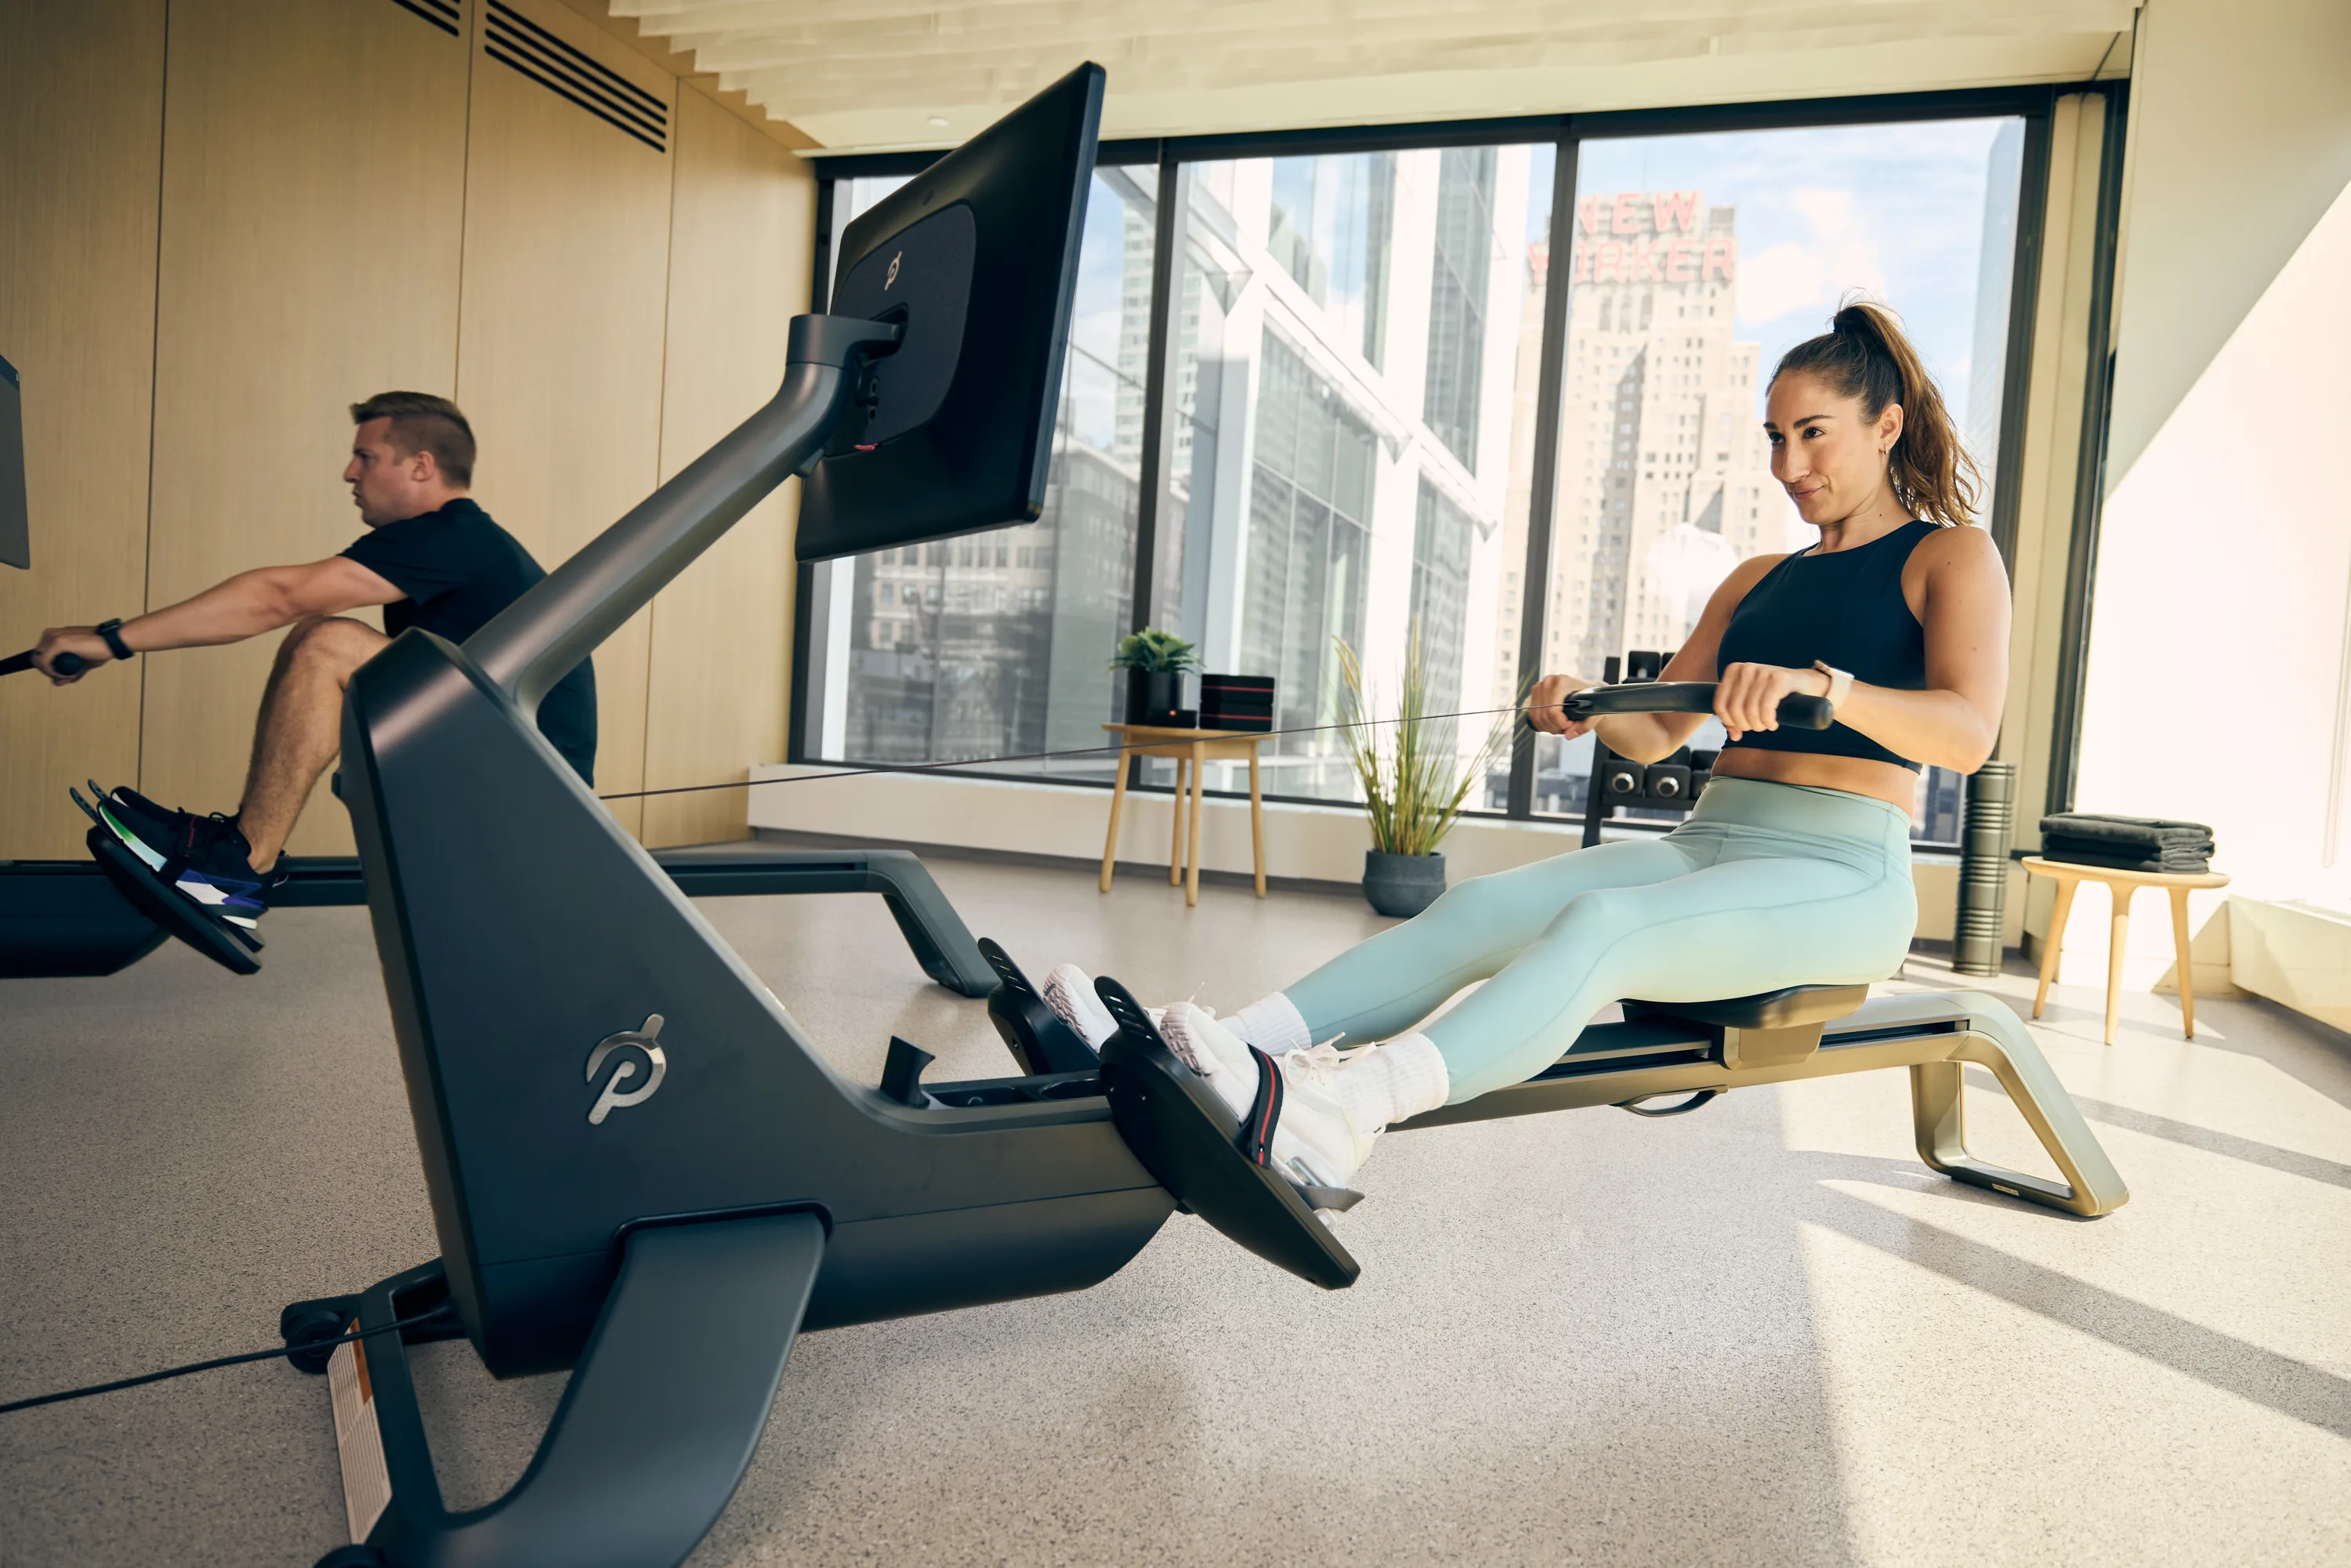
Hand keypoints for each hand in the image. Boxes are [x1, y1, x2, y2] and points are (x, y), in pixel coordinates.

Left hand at [34, 627, 112, 684]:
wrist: (112, 642)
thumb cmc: (99, 650)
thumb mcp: (81, 664)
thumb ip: (68, 673)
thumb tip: (56, 683)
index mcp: (54, 635)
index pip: (40, 654)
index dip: (47, 667)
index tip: (61, 674)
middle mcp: (51, 634)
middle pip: (36, 657)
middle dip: (47, 671)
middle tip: (64, 676)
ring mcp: (53, 637)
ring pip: (38, 660)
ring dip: (51, 672)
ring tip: (68, 675)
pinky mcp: (58, 642)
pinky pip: (45, 662)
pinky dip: (53, 672)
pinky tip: (68, 674)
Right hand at [1524, 672, 1596, 738]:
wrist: (1587, 690)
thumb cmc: (1591, 699)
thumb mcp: (1594, 713)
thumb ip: (1584, 726)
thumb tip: (1568, 735)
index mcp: (1563, 682)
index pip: (1552, 710)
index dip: (1560, 723)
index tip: (1571, 724)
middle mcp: (1549, 682)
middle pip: (1543, 715)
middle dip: (1555, 727)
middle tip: (1567, 727)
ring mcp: (1540, 687)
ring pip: (1536, 717)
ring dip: (1548, 727)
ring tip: (1561, 725)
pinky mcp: (1535, 694)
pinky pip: (1532, 715)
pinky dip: (1542, 724)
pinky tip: (1553, 723)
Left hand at [1715, 662, 1829, 740]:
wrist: (1806, 684)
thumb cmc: (1774, 695)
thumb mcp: (1750, 702)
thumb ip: (1736, 717)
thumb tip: (1734, 736)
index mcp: (1734, 670)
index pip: (1720, 704)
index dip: (1728, 722)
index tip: (1740, 727)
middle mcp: (1746, 668)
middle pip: (1734, 709)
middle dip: (1745, 725)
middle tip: (1757, 727)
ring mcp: (1763, 671)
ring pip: (1750, 710)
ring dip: (1758, 725)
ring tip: (1765, 725)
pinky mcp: (1780, 678)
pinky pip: (1765, 707)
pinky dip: (1768, 721)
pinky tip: (1772, 723)